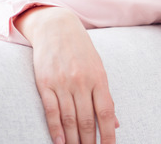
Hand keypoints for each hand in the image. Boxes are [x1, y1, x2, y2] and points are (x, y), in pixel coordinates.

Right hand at [16, 6, 119, 143]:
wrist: (56, 27)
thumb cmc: (81, 49)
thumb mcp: (98, 68)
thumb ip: (105, 96)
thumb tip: (115, 123)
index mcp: (99, 78)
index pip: (106, 112)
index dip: (108, 133)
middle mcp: (82, 82)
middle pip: (87, 119)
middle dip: (90, 141)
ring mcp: (62, 83)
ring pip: (69, 118)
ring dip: (74, 139)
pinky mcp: (45, 83)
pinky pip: (51, 111)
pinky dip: (55, 129)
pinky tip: (60, 142)